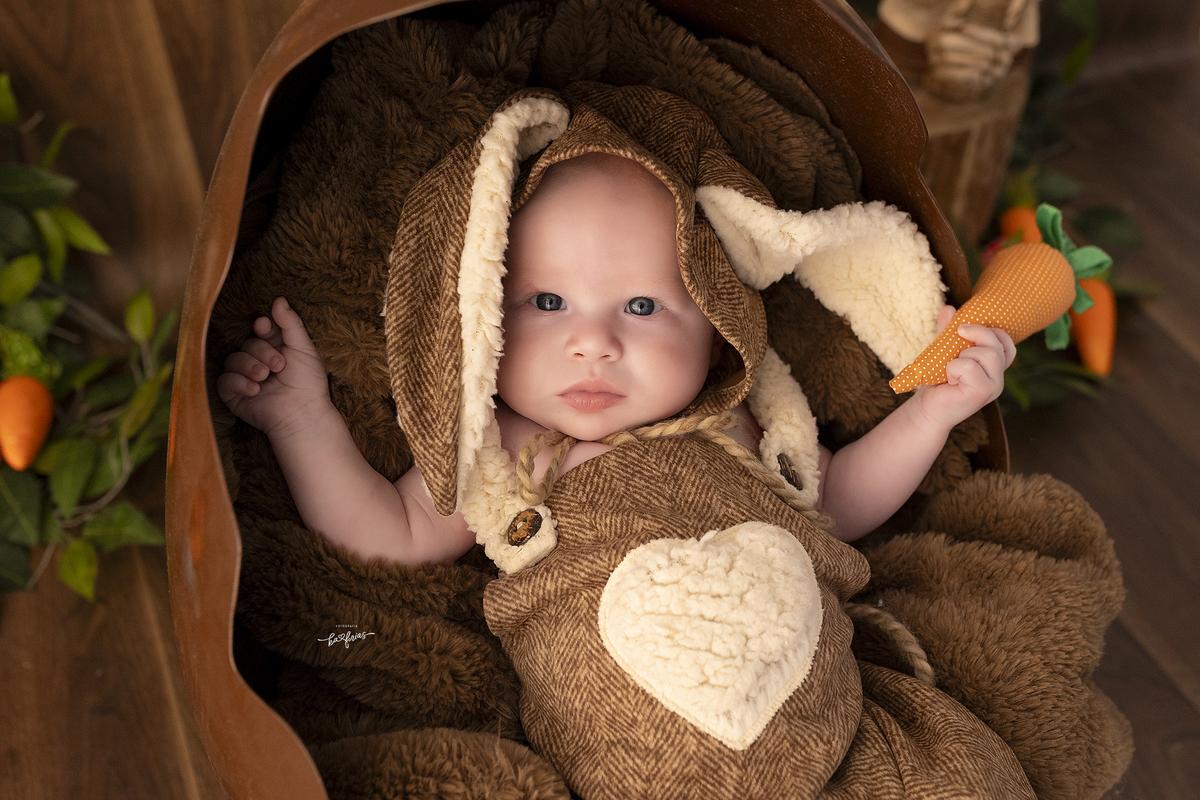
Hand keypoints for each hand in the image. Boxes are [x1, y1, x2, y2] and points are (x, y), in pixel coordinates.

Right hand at [216, 297, 332, 436]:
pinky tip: (255, 390)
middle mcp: (258, 362)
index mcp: (275, 349)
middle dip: (262, 352)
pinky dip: (238, 382)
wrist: (302, 413)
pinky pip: (224, 380)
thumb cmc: (308, 383)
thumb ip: (290, 323)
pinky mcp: (234, 395)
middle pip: (247, 344)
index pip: (261, 330)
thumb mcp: (303, 349)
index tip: (265, 327)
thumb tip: (279, 299)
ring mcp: (245, 378)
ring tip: (266, 378)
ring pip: (233, 360)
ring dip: (250, 367)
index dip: (261, 328)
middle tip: (279, 366)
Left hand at [911, 305, 1015, 431]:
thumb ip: (948, 332)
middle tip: (952, 348)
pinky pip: (970, 367)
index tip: (963, 331)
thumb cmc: (937, 381)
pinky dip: (954, 368)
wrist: (927, 408)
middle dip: (973, 336)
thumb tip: (949, 308)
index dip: (989, 331)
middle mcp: (998, 377)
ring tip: (951, 370)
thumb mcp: (943, 352)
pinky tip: (949, 380)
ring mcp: (994, 386)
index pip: (1006, 342)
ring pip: (986, 354)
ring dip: (961, 356)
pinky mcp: (983, 393)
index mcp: (994, 367)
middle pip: (996, 344)